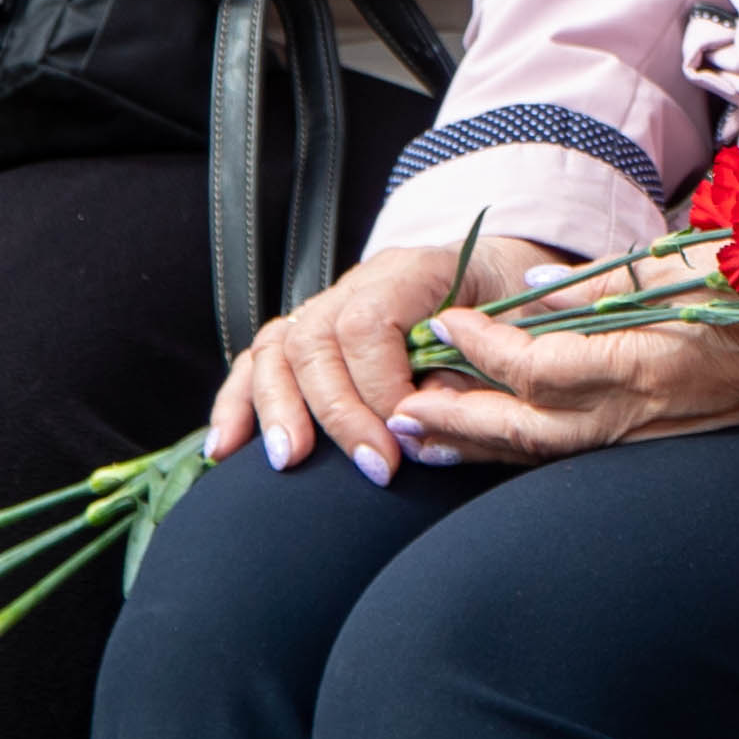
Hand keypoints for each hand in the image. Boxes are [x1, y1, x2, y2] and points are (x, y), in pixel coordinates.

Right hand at [217, 222, 569, 479]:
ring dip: (278, 410)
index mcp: (415, 270)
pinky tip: (224, 447)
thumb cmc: (514, 309)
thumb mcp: (514, 331)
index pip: (367, 323)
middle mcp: (360, 282)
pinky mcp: (308, 333)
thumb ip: (471, 370)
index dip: (378, 384)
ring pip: (278, 348)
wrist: (502, 275)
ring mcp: (328, 305)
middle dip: (337, 412)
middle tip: (374, 468)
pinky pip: (259, 362)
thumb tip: (415, 418)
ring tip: (288, 461)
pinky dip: (238, 404)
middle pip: (316, 339)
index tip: (404, 434)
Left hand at [388, 273, 738, 467]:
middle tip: (401, 409)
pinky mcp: (648, 447)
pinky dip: (518, 452)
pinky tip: (484, 448)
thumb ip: (605, 283)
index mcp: (647, 361)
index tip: (451, 323)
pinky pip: (568, 455)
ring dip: (477, 446)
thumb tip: (533, 287)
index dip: (487, 348)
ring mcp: (641, 437)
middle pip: (524, 428)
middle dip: (457, 420)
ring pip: (541, 452)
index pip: (541, 366)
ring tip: (421, 438)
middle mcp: (636, 412)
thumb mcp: (687, 267)